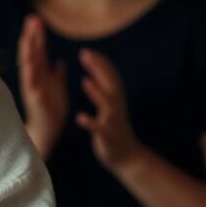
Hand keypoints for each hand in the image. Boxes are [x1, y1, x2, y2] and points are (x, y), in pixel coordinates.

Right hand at [18, 15, 68, 156]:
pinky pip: (32, 86)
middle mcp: (34, 78)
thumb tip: (59, 62)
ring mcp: (33, 88)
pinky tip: (29, 66)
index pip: (38, 50)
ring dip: (27, 52)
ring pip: (28, 67)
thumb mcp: (57, 87)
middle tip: (31, 19)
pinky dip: (30, 76)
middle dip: (31, 36)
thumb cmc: (51, 108)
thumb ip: (57, 74)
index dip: (37, 35)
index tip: (36, 18)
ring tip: (27, 38)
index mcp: (41, 73)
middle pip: (31, 53)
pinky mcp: (35, 100)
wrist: (48, 130)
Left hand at [76, 48, 143, 171]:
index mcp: (115, 99)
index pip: (110, 75)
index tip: (87, 50)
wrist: (126, 156)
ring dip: (97, 93)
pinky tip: (79, 117)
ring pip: (107, 104)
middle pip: (109, 83)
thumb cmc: (113, 128)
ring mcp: (113, 121)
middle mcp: (116, 107)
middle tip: (85, 54)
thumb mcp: (110, 106)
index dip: (100, 62)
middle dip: (99, 68)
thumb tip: (97, 70)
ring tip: (85, 81)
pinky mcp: (108, 136)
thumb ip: (103, 89)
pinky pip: (99, 129)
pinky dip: (91, 122)